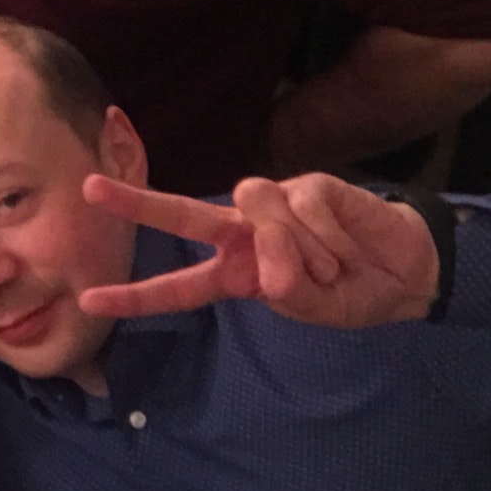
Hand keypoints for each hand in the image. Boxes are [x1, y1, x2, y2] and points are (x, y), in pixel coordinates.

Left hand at [76, 173, 438, 328]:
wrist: (402, 271)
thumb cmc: (347, 291)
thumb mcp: (310, 305)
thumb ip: (283, 287)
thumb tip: (269, 249)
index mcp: (234, 272)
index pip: (178, 287)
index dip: (136, 297)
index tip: (89, 300)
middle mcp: (243, 233)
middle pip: (181, 216)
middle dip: (136, 203)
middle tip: (88, 188)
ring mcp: (272, 205)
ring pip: (262, 218)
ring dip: (305, 251)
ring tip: (333, 264)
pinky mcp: (306, 185)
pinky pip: (306, 209)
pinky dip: (332, 238)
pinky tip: (347, 245)